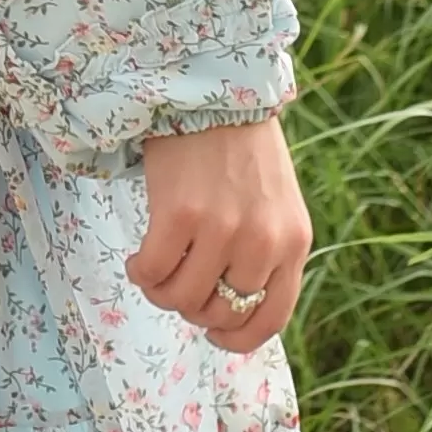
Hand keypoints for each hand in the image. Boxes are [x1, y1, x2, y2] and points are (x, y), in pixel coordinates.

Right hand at [126, 117, 309, 357]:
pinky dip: (140, 273)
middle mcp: (262, 242)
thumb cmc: (242, 152)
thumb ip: (266, 255)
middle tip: (180, 283)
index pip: (270, 319)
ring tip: (156, 269)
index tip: (214, 334)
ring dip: (162, 293)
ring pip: (182, 300)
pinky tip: (138, 258)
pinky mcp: (180, 214)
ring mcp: (222, 229)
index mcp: (293, 243)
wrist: (214, 93)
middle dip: (194, 308)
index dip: (237, 338)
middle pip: (220, 313)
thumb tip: (232, 309)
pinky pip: (152, 273)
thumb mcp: (276, 207)